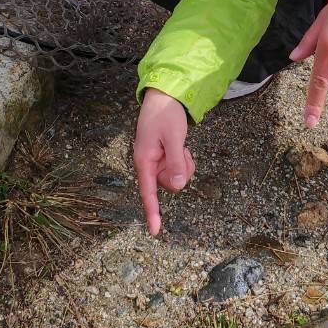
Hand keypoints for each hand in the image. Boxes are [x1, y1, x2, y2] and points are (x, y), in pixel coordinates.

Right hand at [133, 89, 194, 235]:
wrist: (165, 96)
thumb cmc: (166, 114)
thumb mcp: (173, 137)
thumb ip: (176, 162)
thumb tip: (179, 186)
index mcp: (144, 160)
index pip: (148, 193)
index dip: (152, 212)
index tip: (155, 231)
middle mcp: (148, 164)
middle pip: (168, 185)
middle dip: (180, 171)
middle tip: (183, 151)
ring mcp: (156, 161)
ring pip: (175, 177)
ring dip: (183, 164)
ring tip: (181, 145)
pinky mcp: (164, 157)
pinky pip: (178, 168)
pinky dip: (183, 160)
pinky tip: (181, 145)